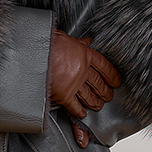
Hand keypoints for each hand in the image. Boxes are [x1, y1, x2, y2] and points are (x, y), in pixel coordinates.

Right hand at [49, 32, 120, 146]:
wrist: (35, 53)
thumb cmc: (48, 43)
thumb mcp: (66, 38)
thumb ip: (78, 43)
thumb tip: (86, 41)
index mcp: (85, 55)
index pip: (104, 66)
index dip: (112, 75)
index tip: (116, 81)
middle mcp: (82, 71)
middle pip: (98, 83)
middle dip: (105, 91)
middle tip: (108, 96)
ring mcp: (74, 84)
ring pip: (88, 96)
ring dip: (94, 102)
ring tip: (98, 105)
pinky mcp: (64, 95)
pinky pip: (74, 106)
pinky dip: (78, 111)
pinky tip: (82, 114)